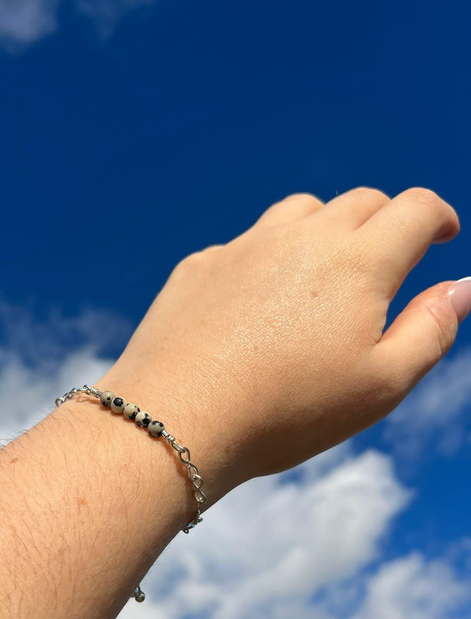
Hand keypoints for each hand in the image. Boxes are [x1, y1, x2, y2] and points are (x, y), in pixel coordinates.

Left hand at [100, 188, 466, 493]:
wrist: (176, 416)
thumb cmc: (286, 411)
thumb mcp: (380, 385)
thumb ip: (431, 329)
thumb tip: (463, 286)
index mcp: (357, 261)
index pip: (413, 208)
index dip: (436, 216)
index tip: (442, 233)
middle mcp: (301, 238)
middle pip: (359, 202)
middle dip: (386, 220)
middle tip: (390, 254)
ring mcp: (244, 246)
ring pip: (299, 211)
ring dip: (325, 227)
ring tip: (327, 266)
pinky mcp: (201, 265)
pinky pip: (245, 244)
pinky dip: (267, 257)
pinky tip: (260, 298)